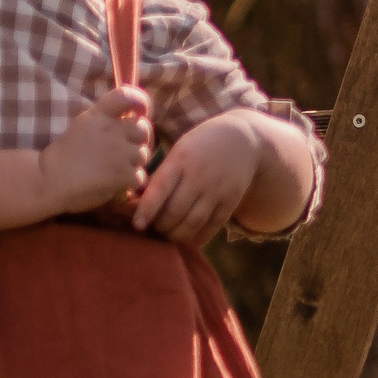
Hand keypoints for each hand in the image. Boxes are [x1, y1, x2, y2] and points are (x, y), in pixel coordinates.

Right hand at [41, 87, 152, 212]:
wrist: (47, 181)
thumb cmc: (63, 156)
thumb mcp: (82, 126)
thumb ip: (105, 119)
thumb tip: (131, 119)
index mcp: (99, 116)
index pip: (127, 96)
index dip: (140, 102)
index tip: (139, 112)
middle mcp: (112, 130)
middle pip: (143, 129)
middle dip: (137, 141)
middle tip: (123, 152)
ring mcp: (119, 152)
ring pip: (143, 154)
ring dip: (133, 163)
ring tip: (113, 170)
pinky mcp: (123, 174)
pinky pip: (140, 176)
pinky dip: (129, 182)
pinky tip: (113, 183)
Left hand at [134, 111, 263, 245]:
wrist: (242, 139)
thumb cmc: (200, 146)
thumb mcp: (179, 150)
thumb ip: (161, 175)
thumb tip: (135, 204)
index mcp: (181, 158)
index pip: (160, 189)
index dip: (147, 210)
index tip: (137, 225)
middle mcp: (200, 175)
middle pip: (175, 212)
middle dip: (160, 226)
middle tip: (154, 227)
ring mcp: (217, 189)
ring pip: (192, 223)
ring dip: (176, 235)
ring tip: (169, 233)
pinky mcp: (231, 200)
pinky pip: (212, 226)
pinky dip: (197, 237)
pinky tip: (189, 238)